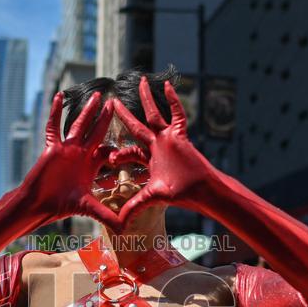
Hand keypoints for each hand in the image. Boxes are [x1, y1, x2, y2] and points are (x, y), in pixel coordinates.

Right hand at [21, 91, 118, 227]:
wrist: (39, 204)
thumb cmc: (61, 205)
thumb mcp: (88, 208)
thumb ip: (106, 215)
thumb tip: (125, 229)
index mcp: (90, 165)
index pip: (108, 151)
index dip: (118, 147)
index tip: (130, 140)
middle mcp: (80, 154)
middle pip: (96, 131)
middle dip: (105, 118)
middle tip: (115, 103)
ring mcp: (67, 149)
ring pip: (79, 124)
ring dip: (88, 110)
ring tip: (97, 96)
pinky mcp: (52, 147)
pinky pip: (54, 126)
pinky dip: (55, 112)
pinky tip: (58, 96)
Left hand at [110, 77, 211, 225]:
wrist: (201, 191)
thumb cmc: (181, 195)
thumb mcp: (152, 198)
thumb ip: (134, 207)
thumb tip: (118, 225)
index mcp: (148, 159)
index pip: (128, 151)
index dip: (117, 154)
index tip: (106, 157)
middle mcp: (156, 145)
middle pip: (137, 126)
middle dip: (124, 115)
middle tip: (112, 102)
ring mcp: (168, 138)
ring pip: (154, 114)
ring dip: (147, 99)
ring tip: (141, 81)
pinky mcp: (180, 135)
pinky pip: (176, 114)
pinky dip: (172, 101)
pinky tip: (167, 86)